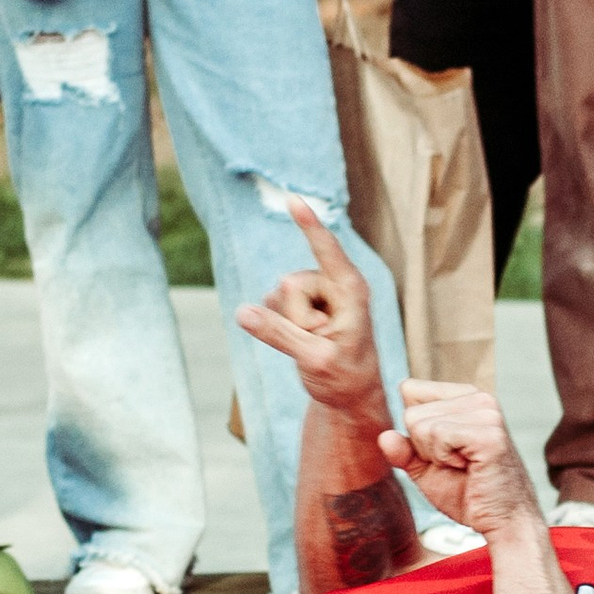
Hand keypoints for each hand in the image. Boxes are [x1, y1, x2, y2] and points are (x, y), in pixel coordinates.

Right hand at [236, 202, 386, 417]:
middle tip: (320, 342)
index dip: (308, 225)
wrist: (348, 394)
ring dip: (289, 324)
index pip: (327, 250)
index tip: (293, 199)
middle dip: (296, 318)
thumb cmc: (344, 377)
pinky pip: (270, 305)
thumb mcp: (313, 359)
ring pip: (277, 296)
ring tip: (316, 343)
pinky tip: (302, 340)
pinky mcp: (298, 303)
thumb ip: (279, 334)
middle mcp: (334, 283)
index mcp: (351, 289)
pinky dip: (279, 326)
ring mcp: (315, 292)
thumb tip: (242, 312)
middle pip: (290, 284)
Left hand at [380, 382, 541, 541]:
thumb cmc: (468, 493)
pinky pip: (438, 436)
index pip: (410, 390)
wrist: (502, 522)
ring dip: (435, 456)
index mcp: (465, 398)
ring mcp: (487, 413)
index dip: (416, 430)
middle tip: (456, 464)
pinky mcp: (489, 433)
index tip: (444, 452)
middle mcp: (479, 398)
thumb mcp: (426, 470)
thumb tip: (384, 437)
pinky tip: (468, 468)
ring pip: (421, 426)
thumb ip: (403, 452)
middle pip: (411, 413)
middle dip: (424, 448)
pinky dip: (444, 460)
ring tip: (464, 466)